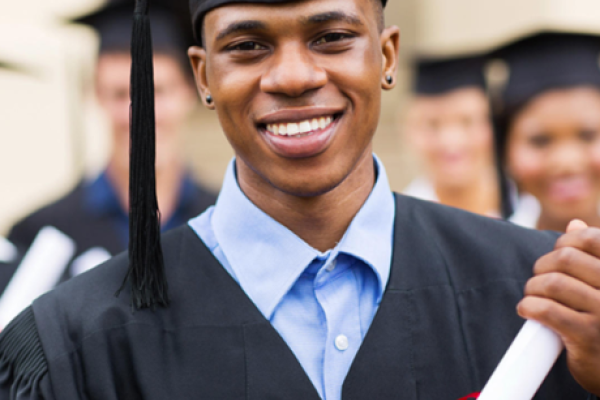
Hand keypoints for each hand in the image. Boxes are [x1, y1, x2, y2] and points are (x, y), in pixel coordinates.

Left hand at [518, 220, 599, 394]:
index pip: (589, 238)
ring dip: (533, 288)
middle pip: (564, 259)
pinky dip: (529, 307)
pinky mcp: (587, 336)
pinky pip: (546, 310)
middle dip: (542, 267)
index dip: (564, 242)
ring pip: (552, 283)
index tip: (557, 255)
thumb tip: (574, 223)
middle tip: (539, 281)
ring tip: (533, 296)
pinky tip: (527, 310)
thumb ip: (593, 254)